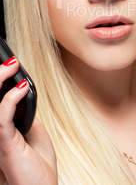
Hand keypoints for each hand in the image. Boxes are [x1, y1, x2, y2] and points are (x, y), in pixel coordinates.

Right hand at [0, 57, 56, 183]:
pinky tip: (22, 88)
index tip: (9, 66)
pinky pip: (1, 117)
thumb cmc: (37, 168)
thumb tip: (23, 96)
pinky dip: (10, 98)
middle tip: (10, 61)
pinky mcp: (4, 143)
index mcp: (0, 131)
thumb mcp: (33, 135)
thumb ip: (25, 116)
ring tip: (12, 65)